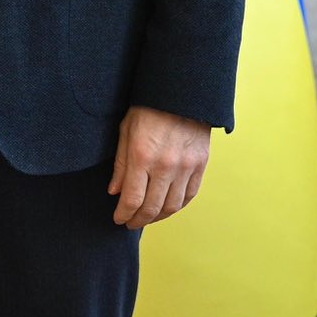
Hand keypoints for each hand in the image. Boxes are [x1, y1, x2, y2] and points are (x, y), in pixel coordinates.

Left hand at [109, 105, 210, 227]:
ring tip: (147, 218)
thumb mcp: (126, 131)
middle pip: (152, 207)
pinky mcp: (201, 164)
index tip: (118, 219)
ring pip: (173, 205)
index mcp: (143, 156)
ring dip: (158, 216)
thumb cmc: (148, 109)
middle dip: (138, 220)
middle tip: (130, 223)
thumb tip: (115, 192)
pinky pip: (190, 195)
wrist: (181, 93)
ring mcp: (186, 166)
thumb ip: (121, 164)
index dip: (124, 214)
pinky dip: (178, 206)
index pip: (132, 199)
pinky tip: (167, 207)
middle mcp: (166, 165)